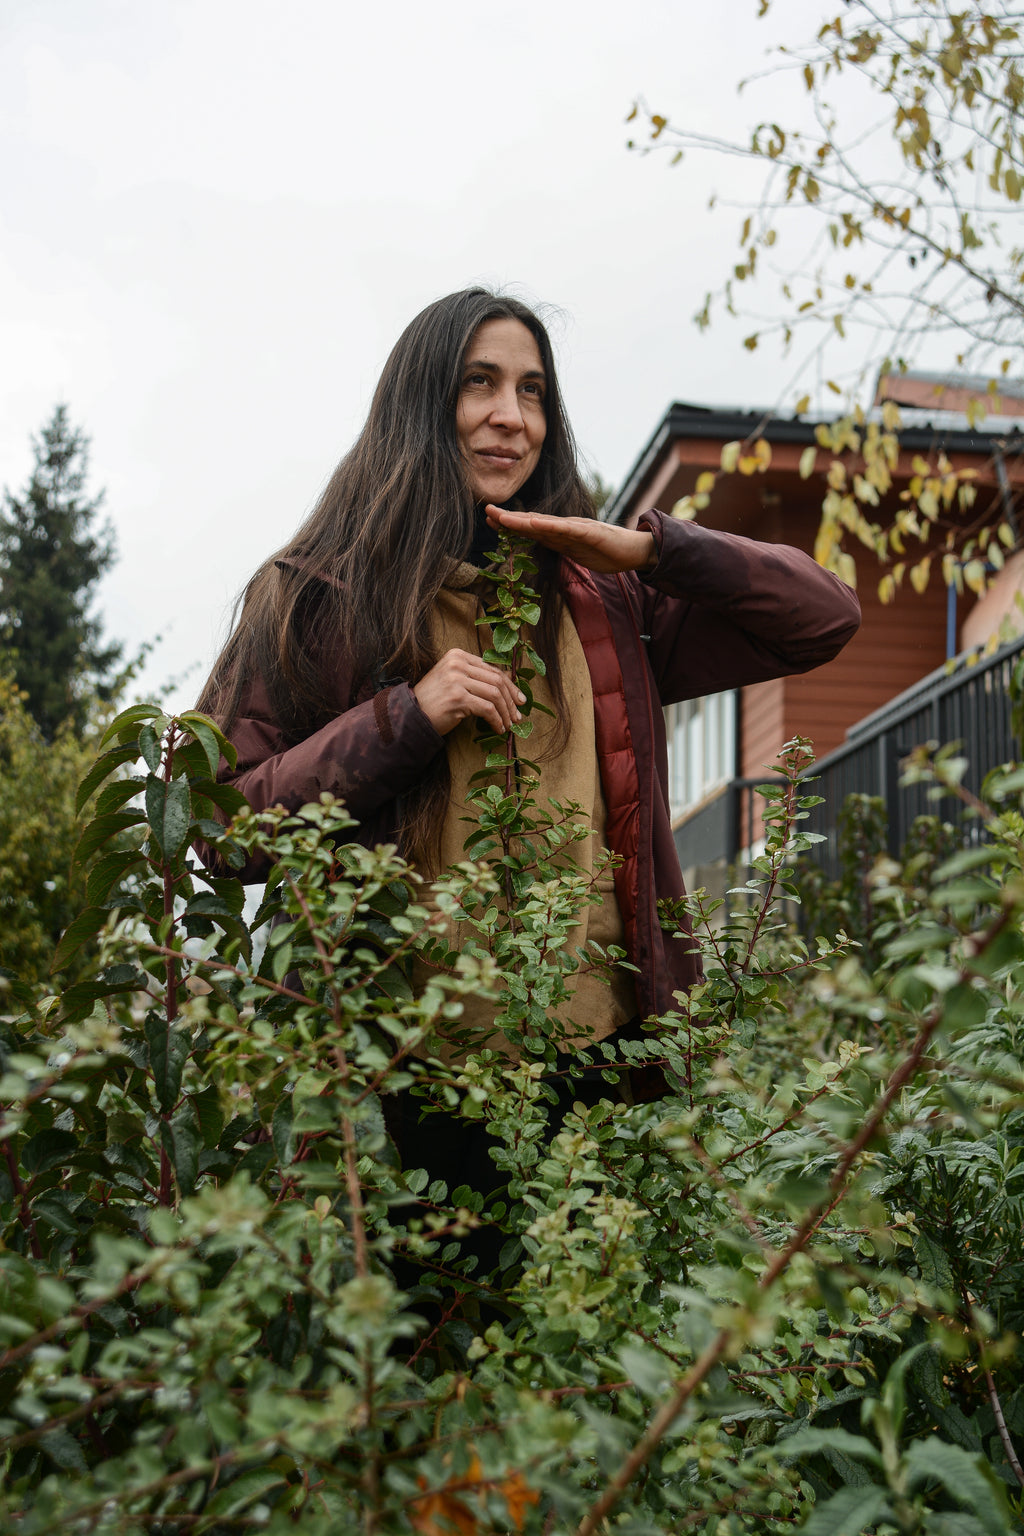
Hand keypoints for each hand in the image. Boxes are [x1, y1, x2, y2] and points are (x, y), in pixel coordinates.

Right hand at [413, 648, 525, 735]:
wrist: (410, 715)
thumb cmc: (434, 700)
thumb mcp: (453, 680)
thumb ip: (475, 677)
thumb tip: (507, 682)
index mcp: (457, 655)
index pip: (492, 668)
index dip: (510, 685)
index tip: (519, 699)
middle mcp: (457, 664)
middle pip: (496, 680)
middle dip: (511, 699)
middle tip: (518, 714)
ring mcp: (457, 679)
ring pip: (494, 694)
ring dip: (506, 712)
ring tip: (509, 724)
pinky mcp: (457, 697)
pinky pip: (487, 709)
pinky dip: (496, 720)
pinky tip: (498, 728)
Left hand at [485, 505, 656, 573]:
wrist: (634, 550)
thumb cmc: (606, 551)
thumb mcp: (575, 551)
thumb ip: (558, 546)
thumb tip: (540, 545)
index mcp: (561, 534)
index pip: (531, 528)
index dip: (510, 524)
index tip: (490, 520)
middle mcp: (565, 527)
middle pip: (533, 522)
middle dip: (509, 519)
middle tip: (487, 511)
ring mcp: (577, 529)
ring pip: (545, 524)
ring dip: (522, 521)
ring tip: (502, 517)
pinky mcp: (590, 533)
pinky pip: (567, 530)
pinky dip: (550, 526)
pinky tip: (535, 524)